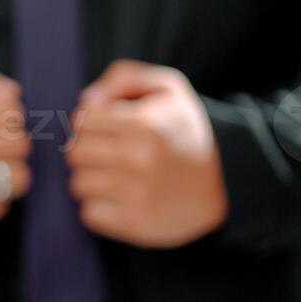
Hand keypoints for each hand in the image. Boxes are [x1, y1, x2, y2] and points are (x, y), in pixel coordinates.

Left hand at [67, 60, 227, 247]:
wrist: (225, 185)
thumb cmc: (184, 132)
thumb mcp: (168, 89)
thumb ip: (123, 77)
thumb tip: (87, 99)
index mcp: (146, 124)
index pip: (82, 121)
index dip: (91, 123)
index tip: (109, 129)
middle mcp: (140, 159)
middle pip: (74, 153)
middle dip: (88, 151)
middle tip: (112, 154)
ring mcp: (137, 195)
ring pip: (78, 184)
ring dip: (92, 181)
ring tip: (119, 177)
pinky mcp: (135, 224)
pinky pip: (89, 214)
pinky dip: (100, 207)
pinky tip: (122, 199)